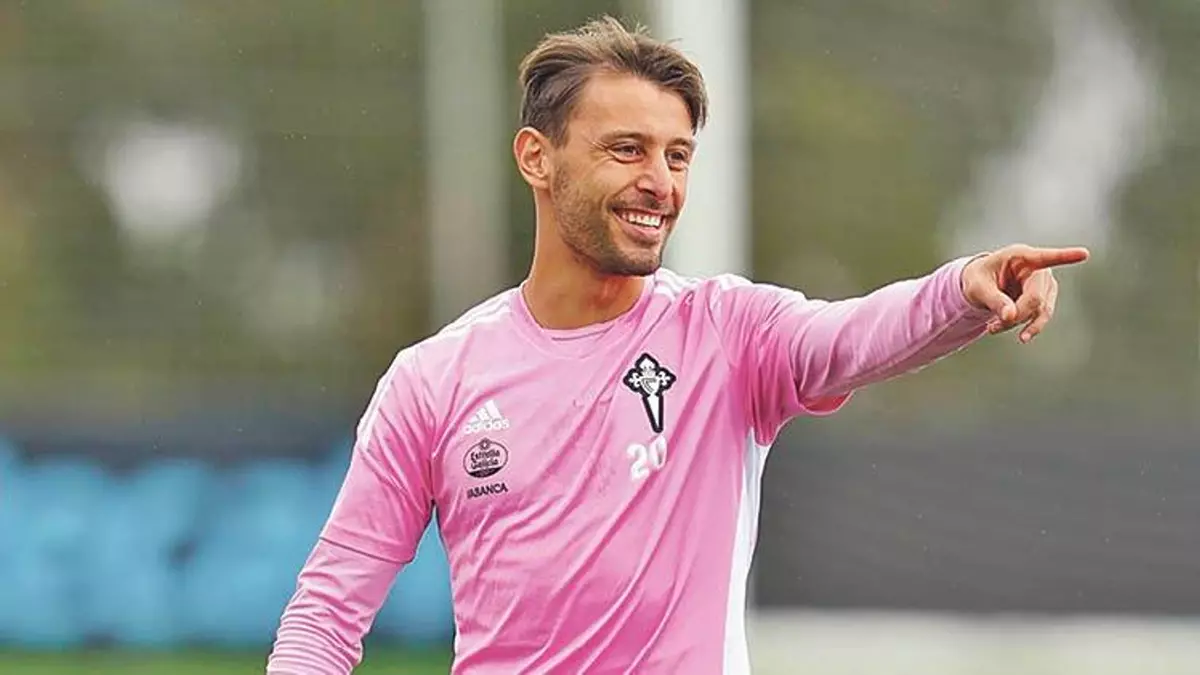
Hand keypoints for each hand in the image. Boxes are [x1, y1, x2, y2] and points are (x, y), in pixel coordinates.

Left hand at [961, 244, 1089, 343]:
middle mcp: (1038, 269)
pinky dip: (1022, 326)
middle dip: (1017, 315)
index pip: (1045, 257)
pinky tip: (999, 329)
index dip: (1065, 257)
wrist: (980, 285)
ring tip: (992, 329)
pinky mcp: (1044, 299)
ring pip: (1040, 310)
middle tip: (992, 326)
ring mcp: (1044, 284)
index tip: (1084, 253)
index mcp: (1021, 256)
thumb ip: (994, 300)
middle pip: (1037, 297)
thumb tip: (1011, 317)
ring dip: (1018, 324)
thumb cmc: (978, 279)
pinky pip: (1039, 317)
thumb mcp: (977, 288)